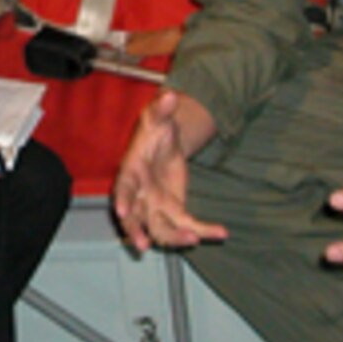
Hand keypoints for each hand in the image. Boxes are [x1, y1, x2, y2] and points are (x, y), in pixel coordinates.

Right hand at [111, 90, 226, 252]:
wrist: (166, 143)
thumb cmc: (156, 130)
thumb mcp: (159, 118)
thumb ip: (162, 109)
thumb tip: (170, 95)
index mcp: (131, 172)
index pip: (122, 186)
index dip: (121, 199)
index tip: (121, 211)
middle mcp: (139, 195)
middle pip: (135, 218)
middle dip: (137, 233)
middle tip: (143, 246)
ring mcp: (156, 207)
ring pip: (160, 229)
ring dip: (174, 238)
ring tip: (194, 239)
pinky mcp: (175, 212)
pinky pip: (187, 225)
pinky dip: (203, 231)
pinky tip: (221, 233)